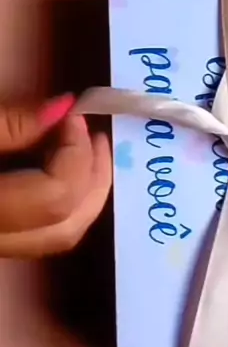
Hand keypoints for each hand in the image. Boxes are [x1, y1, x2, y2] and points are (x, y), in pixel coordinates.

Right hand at [0, 94, 111, 256]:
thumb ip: (11, 124)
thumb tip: (65, 108)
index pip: (55, 195)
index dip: (75, 152)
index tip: (73, 114)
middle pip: (66, 227)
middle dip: (93, 179)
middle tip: (97, 137)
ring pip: (56, 238)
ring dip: (83, 195)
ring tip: (86, 151)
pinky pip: (38, 236)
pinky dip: (61, 205)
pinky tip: (57, 170)